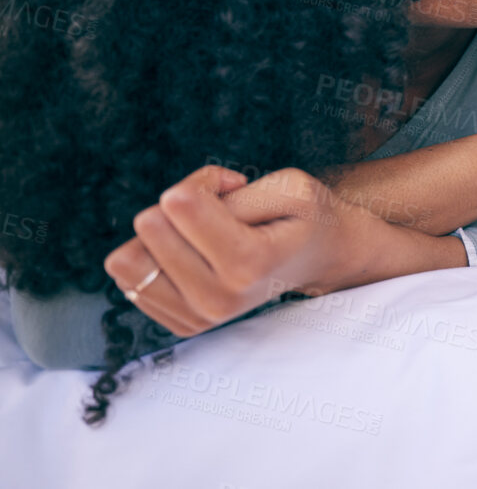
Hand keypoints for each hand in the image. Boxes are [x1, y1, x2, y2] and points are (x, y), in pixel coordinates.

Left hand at [102, 164, 431, 338]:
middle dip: (182, 202)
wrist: (321, 259)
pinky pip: (129, 279)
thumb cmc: (304, 216)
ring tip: (202, 233)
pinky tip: (195, 256)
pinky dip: (158, 257)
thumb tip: (169, 208)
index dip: (203, 180)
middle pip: (148, 226)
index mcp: (248, 264)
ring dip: (162, 233)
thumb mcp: (287, 184)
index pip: (178, 204)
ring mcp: (199, 317)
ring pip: (127, 260)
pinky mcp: (182, 323)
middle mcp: (218, 299)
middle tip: (221, 209)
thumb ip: (230, 190)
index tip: (234, 186)